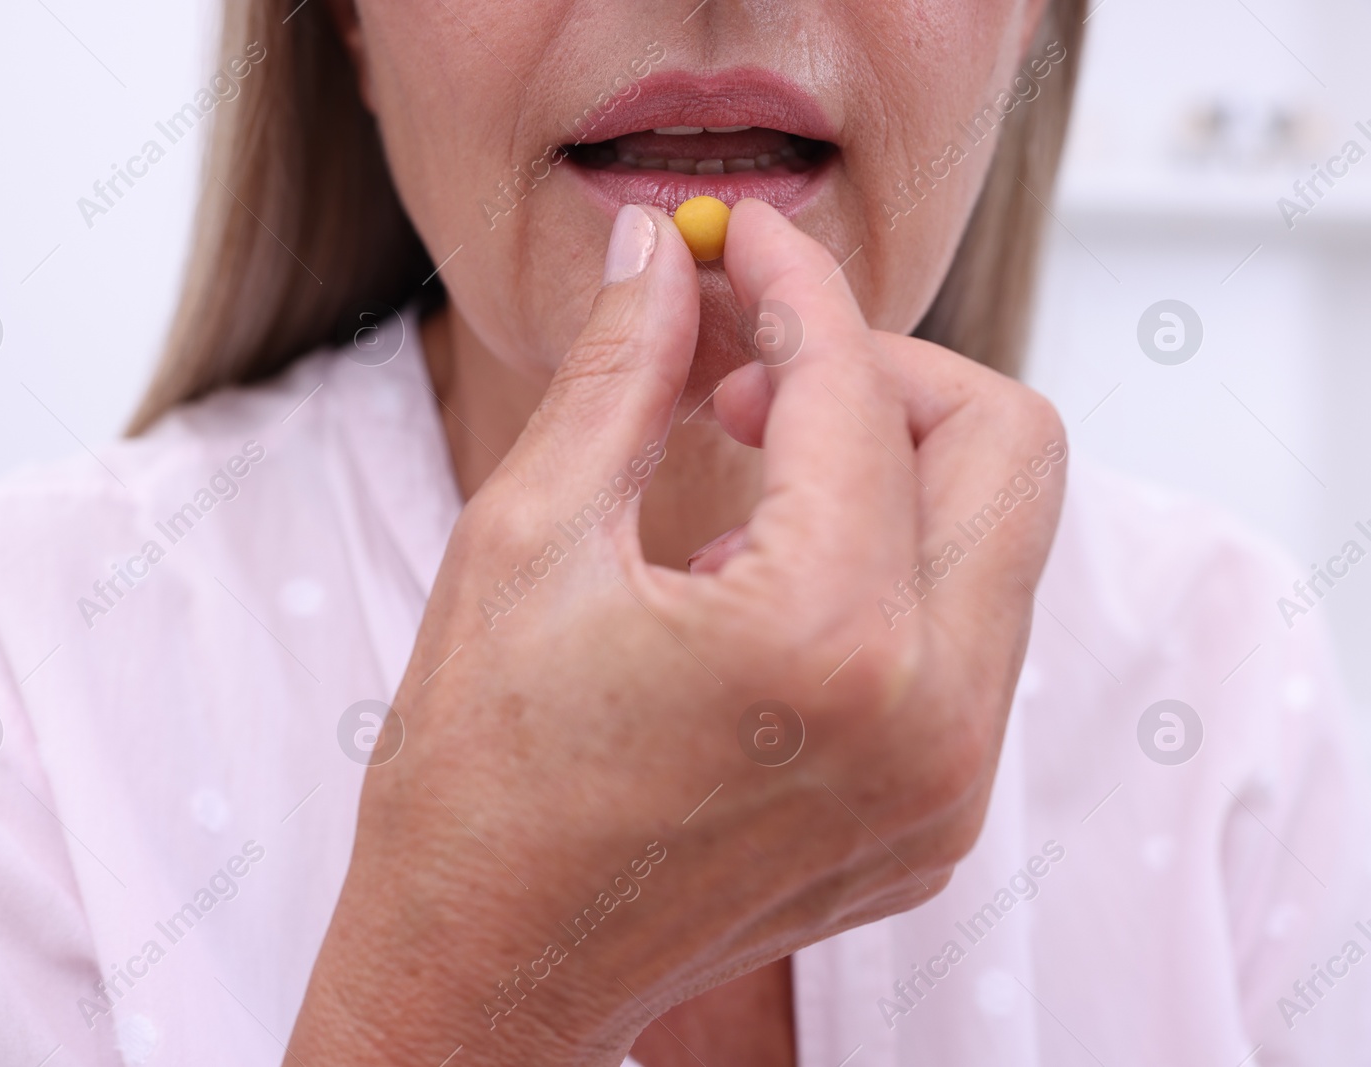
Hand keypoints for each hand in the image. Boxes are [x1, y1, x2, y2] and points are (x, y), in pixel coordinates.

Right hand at [289, 199, 1065, 1064]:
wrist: (486, 978)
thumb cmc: (472, 780)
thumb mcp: (525, 542)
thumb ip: (616, 374)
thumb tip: (656, 252)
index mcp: (826, 641)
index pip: (856, 390)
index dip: (791, 281)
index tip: (735, 239)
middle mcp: (933, 721)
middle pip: (1007, 447)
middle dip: (885, 371)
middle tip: (755, 371)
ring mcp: (949, 787)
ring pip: (1000, 544)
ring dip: (890, 470)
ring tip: (741, 478)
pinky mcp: (937, 825)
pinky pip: (966, 641)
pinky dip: (887, 571)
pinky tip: (760, 587)